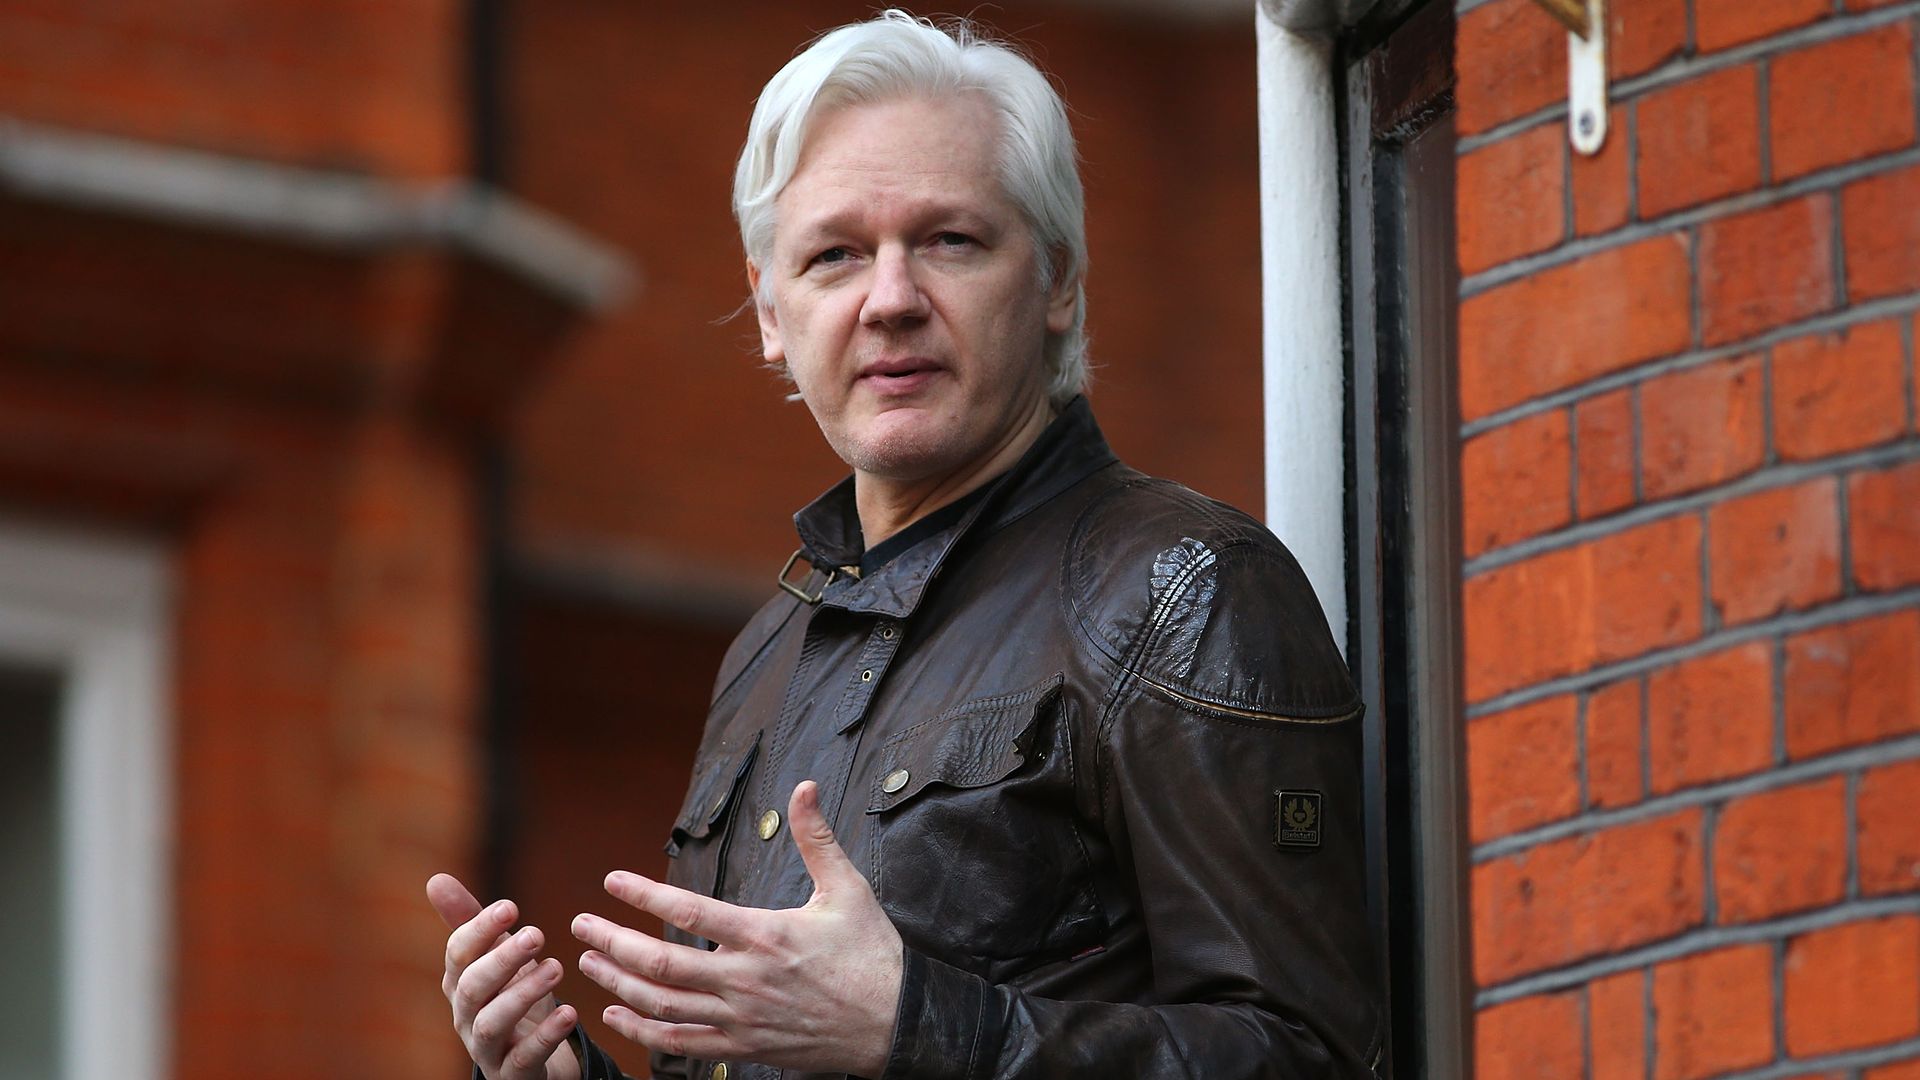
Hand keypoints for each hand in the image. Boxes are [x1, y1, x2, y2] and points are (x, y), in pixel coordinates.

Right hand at [427, 874, 581, 1079]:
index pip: (459, 953)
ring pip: (493, 1023)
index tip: (511, 906)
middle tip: (538, 934)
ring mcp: (487, 1048)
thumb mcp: (496, 956)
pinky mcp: (512, 1073)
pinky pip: (523, 1058)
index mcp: (460, 982)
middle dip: (503, 959)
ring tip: (556, 968)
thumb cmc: (509, 997)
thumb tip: (435, 878)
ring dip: (523, 994)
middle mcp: (466, 1015)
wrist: (529, 1057)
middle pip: (473, 987)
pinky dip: (545, 1036)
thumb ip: (473, 922)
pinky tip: (569, 1013)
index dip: (481, 929)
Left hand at [571, 780, 903, 1077]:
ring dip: (617, 983)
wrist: (895, 1023)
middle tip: (579, 925)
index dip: (642, 896)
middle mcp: (745, 980)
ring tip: (588, 962)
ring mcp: (740, 1019)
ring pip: (662, 1005)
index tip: (611, 881)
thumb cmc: (872, 954)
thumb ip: (817, 838)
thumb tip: (804, 788)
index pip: (688, 912)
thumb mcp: (847, 889)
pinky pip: (680, 1043)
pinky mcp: (743, 1047)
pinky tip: (618, 1015)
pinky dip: (642, 1031)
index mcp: (765, 935)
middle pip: (659, 963)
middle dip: (612, 941)